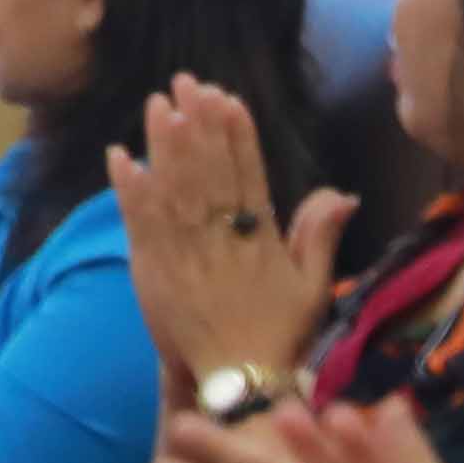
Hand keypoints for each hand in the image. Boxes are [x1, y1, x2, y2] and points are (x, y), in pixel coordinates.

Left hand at [116, 76, 344, 383]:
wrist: (239, 380)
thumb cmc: (279, 332)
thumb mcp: (311, 286)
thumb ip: (320, 236)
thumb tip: (341, 192)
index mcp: (262, 240)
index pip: (249, 176)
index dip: (238, 136)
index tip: (228, 98)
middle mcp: (223, 241)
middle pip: (209, 173)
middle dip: (199, 125)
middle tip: (187, 83)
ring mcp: (186, 253)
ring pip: (174, 189)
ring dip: (164, 145)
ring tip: (159, 105)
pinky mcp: (153, 269)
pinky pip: (139, 222)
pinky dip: (129, 189)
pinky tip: (121, 157)